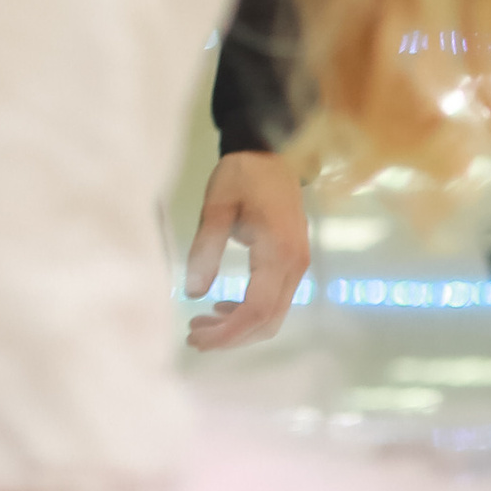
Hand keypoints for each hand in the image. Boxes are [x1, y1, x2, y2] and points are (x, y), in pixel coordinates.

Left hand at [183, 155, 309, 349]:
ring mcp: (298, 266)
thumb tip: (193, 292)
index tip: (195, 337)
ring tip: (201, 324)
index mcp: (278, 253)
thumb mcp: (216, 207)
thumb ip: (205, 248)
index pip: (255, 310)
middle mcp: (295, 266)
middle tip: (193, 336)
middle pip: (267, 321)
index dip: (226, 332)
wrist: (269, 153)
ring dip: (239, 327)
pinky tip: (221, 307)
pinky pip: (274, 300)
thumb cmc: (241, 176)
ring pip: (272, 315)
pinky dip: (249, 312)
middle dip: (231, 336)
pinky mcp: (293, 263)